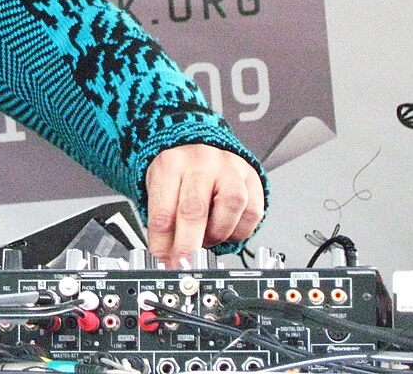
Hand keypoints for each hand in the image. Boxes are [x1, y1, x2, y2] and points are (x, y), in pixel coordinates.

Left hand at [144, 144, 263, 264]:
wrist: (201, 146)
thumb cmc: (179, 172)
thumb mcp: (160, 190)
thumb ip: (163, 225)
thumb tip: (165, 260)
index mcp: (170, 164)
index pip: (163, 211)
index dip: (163, 245)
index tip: (165, 264)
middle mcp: (201, 162)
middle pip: (194, 210)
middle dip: (189, 246)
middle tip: (185, 265)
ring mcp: (229, 168)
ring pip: (230, 207)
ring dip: (217, 233)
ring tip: (206, 237)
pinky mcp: (252, 178)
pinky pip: (252, 213)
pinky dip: (238, 230)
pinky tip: (225, 228)